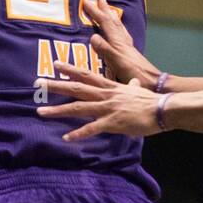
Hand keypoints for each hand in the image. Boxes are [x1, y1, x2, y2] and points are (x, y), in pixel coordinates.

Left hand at [36, 63, 159, 139]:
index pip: (87, 75)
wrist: (164, 109)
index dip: (71, 70)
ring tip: (40, 112)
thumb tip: (131, 83)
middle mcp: (105, 95)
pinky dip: (78, 134)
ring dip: (58, 110)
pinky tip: (66, 138)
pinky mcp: (112, 122)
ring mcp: (107, 108)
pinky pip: (92, 129)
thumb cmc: (152, 101)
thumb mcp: (138, 90)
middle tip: (37, 83)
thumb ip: (130, 87)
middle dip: (56, 86)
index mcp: (110, 87)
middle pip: (76, 88)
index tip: (56, 64)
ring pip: (78, 108)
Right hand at [85, 0, 160, 88]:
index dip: (96, 13)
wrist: (154, 83)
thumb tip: (93, 36)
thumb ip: (105, 50)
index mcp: (118, 42)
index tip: (86, 1)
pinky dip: (118, 28)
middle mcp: (123, 41)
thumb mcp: (117, 63)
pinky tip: (118, 30)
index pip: (105, 23)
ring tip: (108, 9)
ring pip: (119, 27)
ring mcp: (127, 46)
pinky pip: (122, 34)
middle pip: (113, 21)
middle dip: (105, 10)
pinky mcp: (130, 52)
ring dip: (112, 16)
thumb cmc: (134, 74)